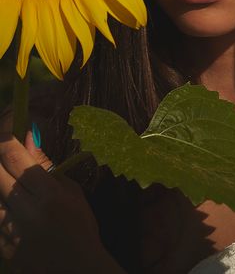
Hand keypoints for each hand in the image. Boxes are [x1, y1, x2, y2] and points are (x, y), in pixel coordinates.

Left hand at [0, 131, 110, 273]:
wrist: (77, 269)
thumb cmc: (80, 225)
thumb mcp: (70, 191)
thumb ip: (45, 165)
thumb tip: (28, 138)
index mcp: (47, 193)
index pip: (13, 155)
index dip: (6, 133)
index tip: (9, 121)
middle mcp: (26, 210)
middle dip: (0, 156)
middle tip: (11, 154)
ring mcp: (10, 231)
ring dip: (2, 182)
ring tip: (16, 183)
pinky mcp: (3, 247)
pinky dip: (1, 204)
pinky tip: (14, 203)